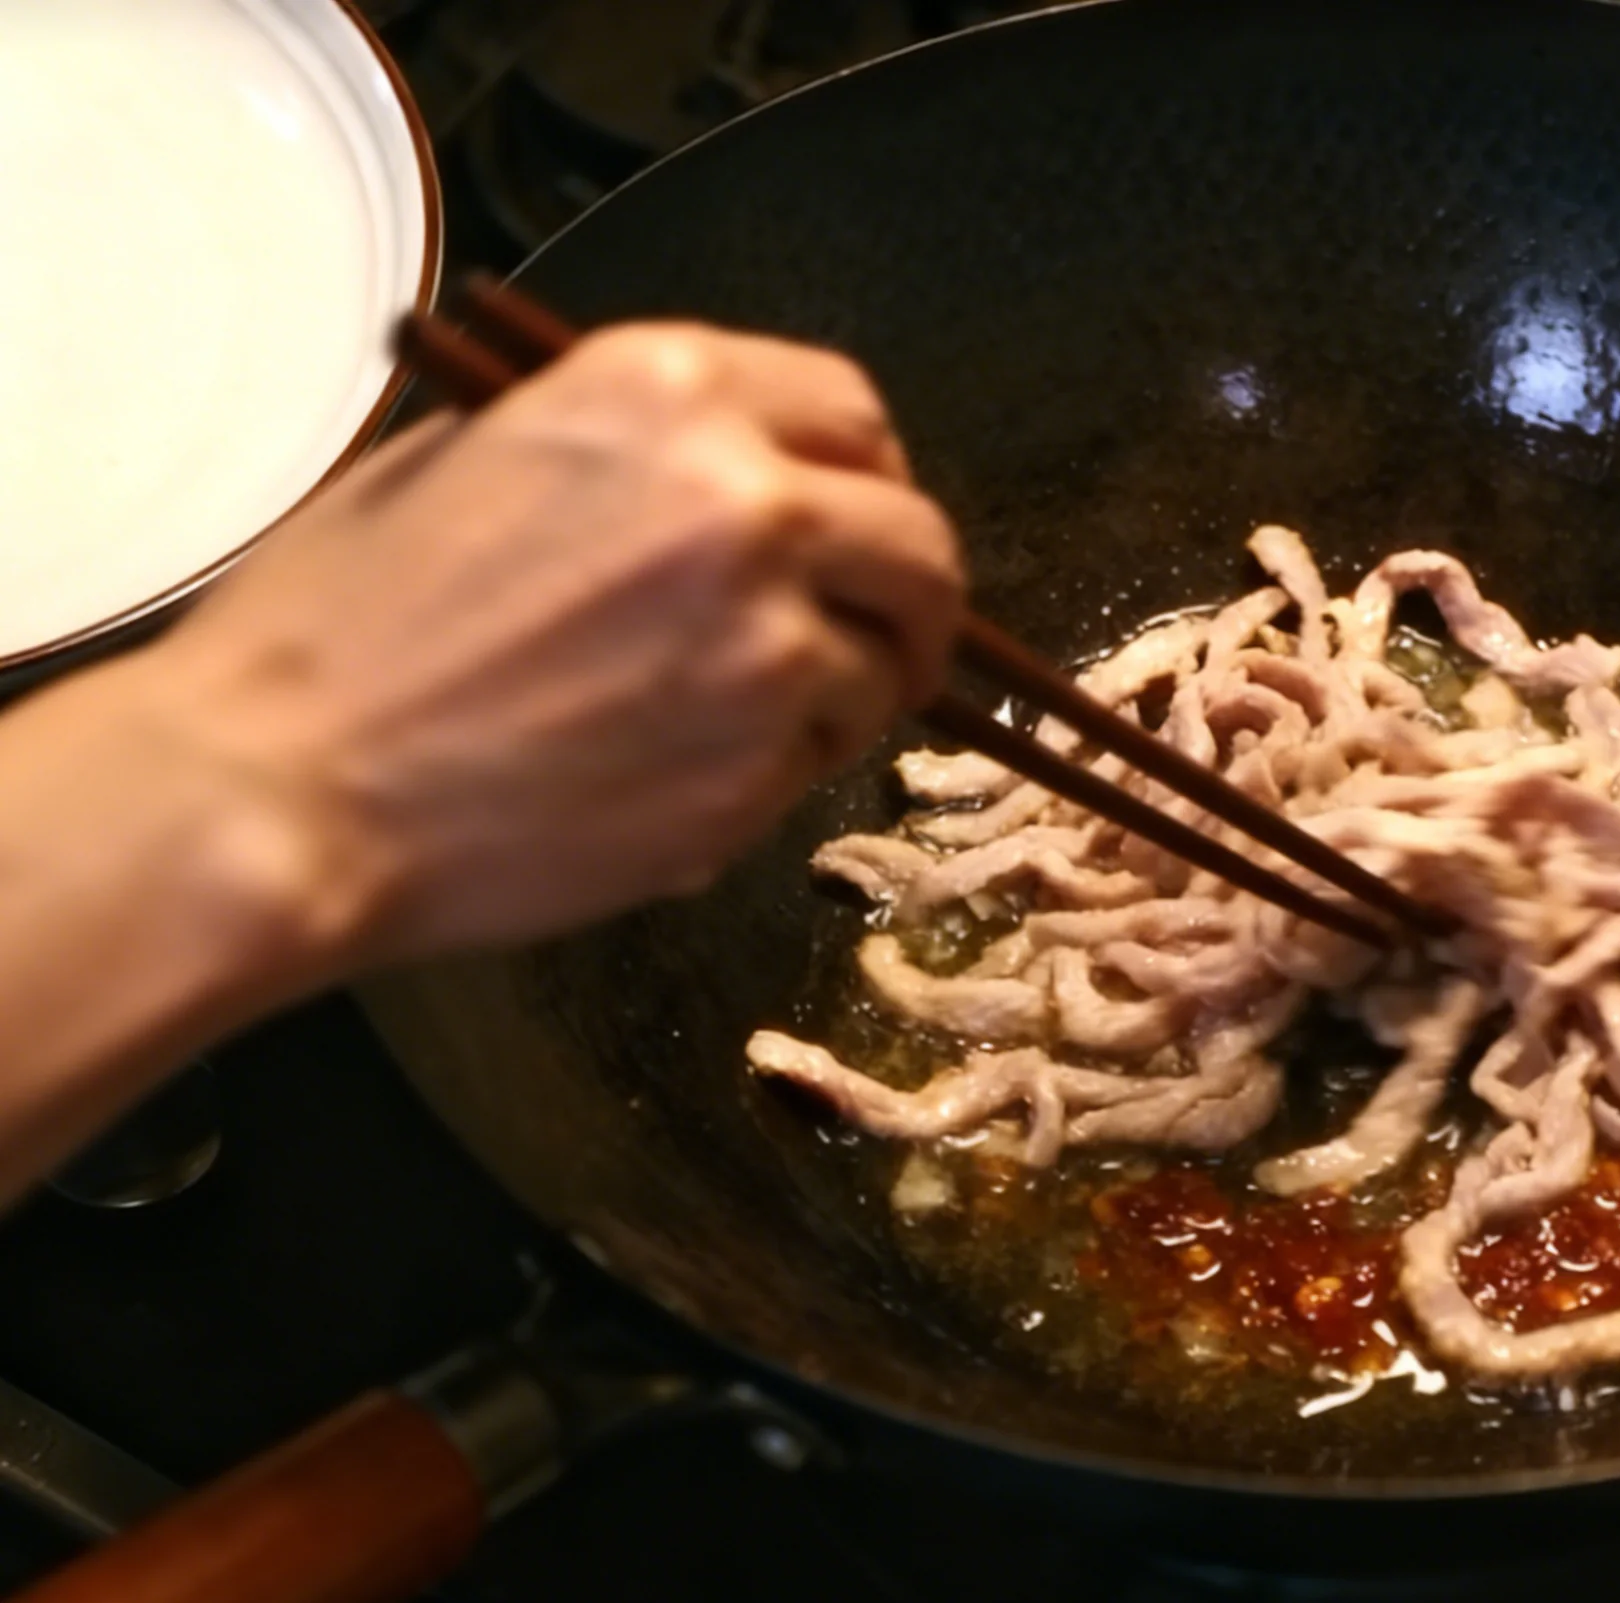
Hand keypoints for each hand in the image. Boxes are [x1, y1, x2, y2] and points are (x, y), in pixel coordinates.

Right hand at [134, 321, 964, 964]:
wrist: (290, 786)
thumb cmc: (340, 624)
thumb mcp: (472, 455)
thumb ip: (625, 452)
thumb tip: (714, 477)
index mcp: (664, 389)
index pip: (853, 414)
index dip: (868, 478)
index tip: (856, 525)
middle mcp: (743, 495)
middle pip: (918, 542)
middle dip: (908, 596)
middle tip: (875, 639)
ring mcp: (767, 634)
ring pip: (889, 661)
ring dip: (847, 692)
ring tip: (743, 718)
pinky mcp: (763, 759)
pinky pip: (825, 757)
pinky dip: (785, 770)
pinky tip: (688, 773)